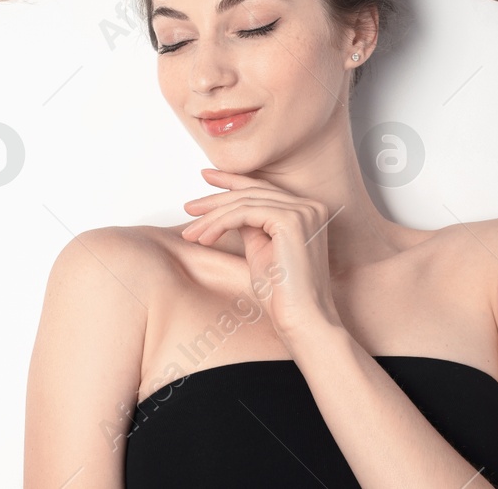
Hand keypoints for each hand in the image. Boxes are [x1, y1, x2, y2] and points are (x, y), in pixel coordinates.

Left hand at [181, 168, 343, 344]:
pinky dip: (220, 224)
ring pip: (244, 203)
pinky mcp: (290, 221)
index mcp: (306, 211)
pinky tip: (205, 238)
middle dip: (215, 199)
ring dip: (211, 217)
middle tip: (188, 207)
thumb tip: (227, 209)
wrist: (300, 320)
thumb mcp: (260, 250)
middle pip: (251, 192)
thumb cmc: (282, 294)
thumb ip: (250, 225)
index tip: (206, 177)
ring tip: (191, 233)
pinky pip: (244, 214)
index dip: (231, 181)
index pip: (262, 189)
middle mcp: (309, 206)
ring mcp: (303, 211)